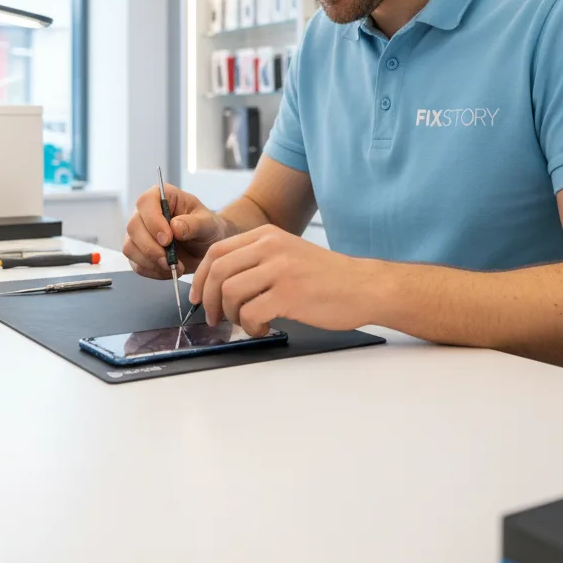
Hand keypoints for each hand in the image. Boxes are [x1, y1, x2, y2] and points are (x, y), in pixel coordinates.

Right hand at [123, 183, 227, 279]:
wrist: (206, 248)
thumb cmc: (207, 228)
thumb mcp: (208, 224)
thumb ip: (194, 224)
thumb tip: (175, 227)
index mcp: (161, 197)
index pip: (146, 202)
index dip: (153, 221)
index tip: (168, 239)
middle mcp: (145, 213)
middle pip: (133, 227)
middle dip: (150, 247)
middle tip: (170, 260)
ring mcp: (139, 233)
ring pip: (130, 247)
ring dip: (151, 262)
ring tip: (173, 266)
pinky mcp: (138, 252)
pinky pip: (136, 264)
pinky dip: (152, 271)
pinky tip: (169, 270)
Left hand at [189, 224, 373, 335]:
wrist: (363, 286)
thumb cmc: (326, 277)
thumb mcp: (288, 253)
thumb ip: (257, 260)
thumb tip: (220, 283)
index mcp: (267, 235)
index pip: (217, 252)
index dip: (202, 278)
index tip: (198, 297)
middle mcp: (271, 247)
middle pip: (218, 272)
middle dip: (209, 300)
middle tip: (215, 318)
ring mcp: (280, 270)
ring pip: (230, 293)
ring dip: (231, 315)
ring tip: (247, 323)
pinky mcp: (289, 294)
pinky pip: (250, 313)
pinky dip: (250, 326)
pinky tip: (264, 328)